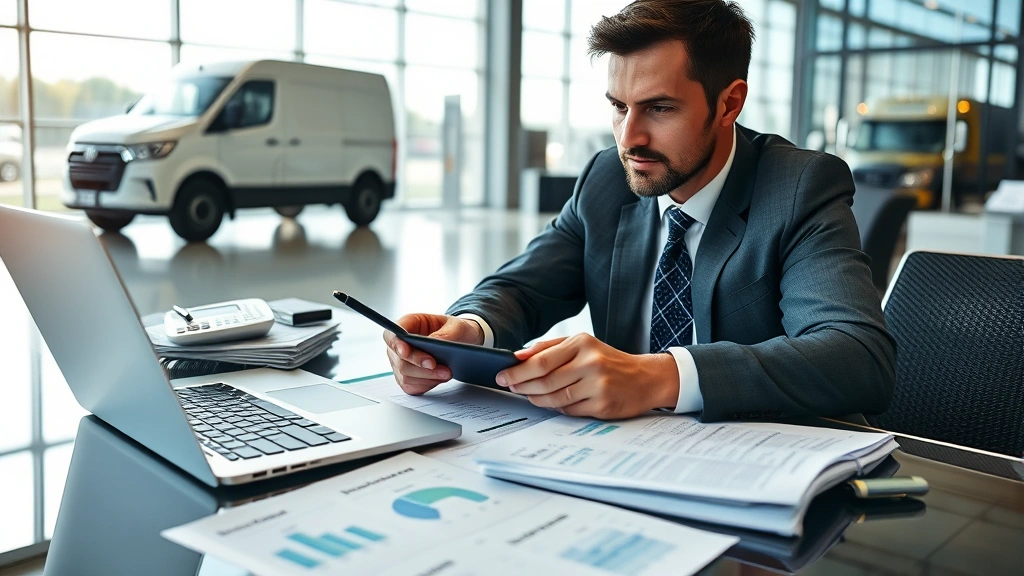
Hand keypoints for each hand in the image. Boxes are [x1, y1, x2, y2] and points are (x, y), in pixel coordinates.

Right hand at [383, 313, 483, 395]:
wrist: (464, 343)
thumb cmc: (457, 330)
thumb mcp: (458, 326)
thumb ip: (445, 334)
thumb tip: (434, 343)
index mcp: (409, 324)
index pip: (392, 335)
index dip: (396, 344)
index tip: (405, 352)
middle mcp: (401, 344)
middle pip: (399, 359)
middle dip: (418, 365)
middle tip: (436, 365)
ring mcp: (402, 363)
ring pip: (405, 375)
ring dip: (426, 377)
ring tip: (446, 373)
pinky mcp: (409, 378)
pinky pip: (411, 386)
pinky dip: (427, 384)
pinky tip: (439, 378)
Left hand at [495, 333, 679, 418]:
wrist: (646, 378)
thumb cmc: (609, 360)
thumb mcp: (582, 344)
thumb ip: (550, 348)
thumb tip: (518, 356)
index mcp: (582, 343)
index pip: (541, 360)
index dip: (518, 371)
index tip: (503, 375)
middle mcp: (591, 362)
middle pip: (545, 380)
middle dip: (522, 386)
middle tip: (510, 387)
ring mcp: (598, 385)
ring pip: (555, 397)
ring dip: (537, 399)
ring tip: (529, 395)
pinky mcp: (602, 405)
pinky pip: (569, 410)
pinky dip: (557, 407)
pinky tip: (552, 402)